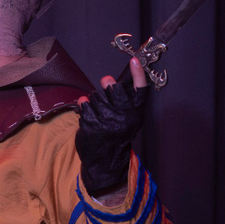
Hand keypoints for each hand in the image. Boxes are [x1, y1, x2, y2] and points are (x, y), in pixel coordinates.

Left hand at [74, 57, 149, 199]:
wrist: (106, 163)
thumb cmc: (117, 136)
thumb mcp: (129, 120)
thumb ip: (125, 101)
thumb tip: (110, 80)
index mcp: (136, 113)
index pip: (140, 90)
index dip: (138, 74)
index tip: (134, 60)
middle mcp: (124, 116)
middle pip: (111, 86)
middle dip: (106, 86)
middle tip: (105, 97)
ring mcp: (107, 121)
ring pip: (95, 94)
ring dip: (93, 100)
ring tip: (98, 112)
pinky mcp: (91, 125)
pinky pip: (84, 103)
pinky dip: (83, 106)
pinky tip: (88, 114)